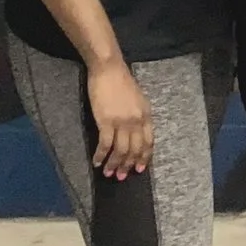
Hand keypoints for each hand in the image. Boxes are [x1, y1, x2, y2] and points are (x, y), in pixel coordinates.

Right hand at [86, 56, 153, 178]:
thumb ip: (139, 116)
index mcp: (146, 115)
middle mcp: (137, 121)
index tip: (139, 168)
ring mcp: (122, 122)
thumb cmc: (121, 82)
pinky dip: (101, 156)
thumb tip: (135, 132)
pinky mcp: (106, 121)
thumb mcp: (138, 99)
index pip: (148, 142)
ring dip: (114, 164)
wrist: (108, 69)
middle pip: (135, 149)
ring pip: (121, 150)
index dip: (144, 157)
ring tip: (109, 173)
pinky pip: (105, 145)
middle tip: (122, 177)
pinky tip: (96, 162)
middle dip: (128, 165)